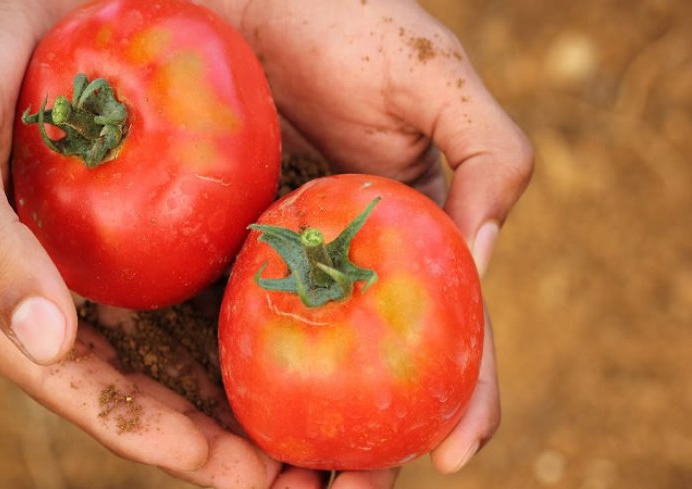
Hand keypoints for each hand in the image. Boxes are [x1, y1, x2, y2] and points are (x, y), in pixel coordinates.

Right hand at [0, 0, 279, 486]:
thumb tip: (47, 343)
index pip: (89, 393)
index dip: (160, 439)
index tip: (236, 473)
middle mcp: (54, 299)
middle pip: (143, 391)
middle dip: (215, 442)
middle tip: (297, 478)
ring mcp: (97, 267)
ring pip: (175, 352)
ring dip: (239, 399)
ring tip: (311, 437)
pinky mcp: (131, 230)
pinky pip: (191, 288)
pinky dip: (238, 323)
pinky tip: (295, 335)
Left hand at [231, 0, 533, 485]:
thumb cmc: (342, 21)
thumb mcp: (435, 79)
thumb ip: (493, 155)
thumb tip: (483, 256)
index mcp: (413, 236)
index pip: (451, 332)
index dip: (462, 396)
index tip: (451, 453)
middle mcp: (351, 263)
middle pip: (374, 370)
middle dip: (372, 442)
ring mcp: (287, 265)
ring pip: (305, 368)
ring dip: (304, 435)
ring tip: (288, 488)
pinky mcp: (222, 256)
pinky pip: (232, 329)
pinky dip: (238, 383)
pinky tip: (226, 429)